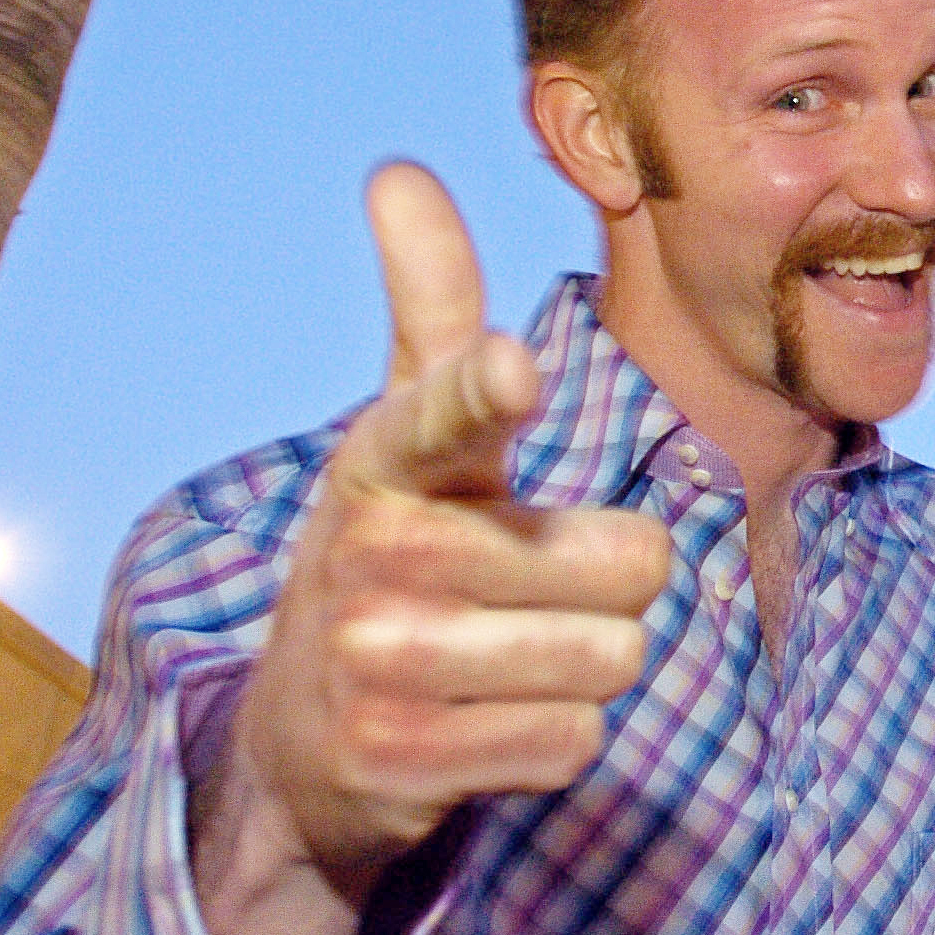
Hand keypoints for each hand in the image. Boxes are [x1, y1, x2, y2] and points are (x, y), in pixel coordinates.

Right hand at [227, 162, 670, 896]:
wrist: (305, 743)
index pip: (443, 411)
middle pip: (629, 565)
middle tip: (527, 596)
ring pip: (613, 658)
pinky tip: (486, 728)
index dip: (482, 391)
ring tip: (508, 660)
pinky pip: (575, 744)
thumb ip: (428, 305)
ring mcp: (377, 664)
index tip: (511, 366)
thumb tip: (399, 171)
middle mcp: (374, 555)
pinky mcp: (399, 763)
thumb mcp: (408, 436)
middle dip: (608, 589)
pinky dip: (554, 741)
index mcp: (388, 460)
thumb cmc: (397, 557)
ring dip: (587, 667)